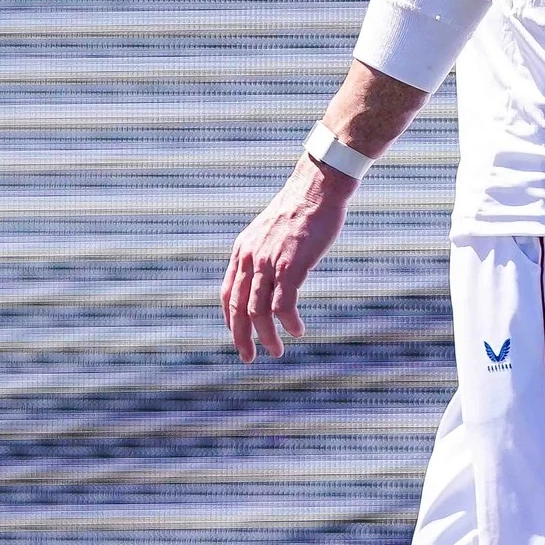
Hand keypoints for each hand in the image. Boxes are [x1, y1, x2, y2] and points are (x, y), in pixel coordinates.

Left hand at [224, 159, 353, 361]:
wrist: (318, 187)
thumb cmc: (303, 207)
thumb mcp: (274, 230)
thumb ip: (266, 251)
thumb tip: (273, 271)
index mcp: (243, 250)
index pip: (227, 293)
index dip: (230, 319)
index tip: (238, 336)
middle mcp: (250, 258)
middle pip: (237, 308)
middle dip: (242, 337)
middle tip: (248, 357)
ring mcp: (269, 263)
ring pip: (259, 312)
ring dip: (267, 336)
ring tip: (277, 350)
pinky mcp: (291, 266)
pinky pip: (284, 305)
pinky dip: (289, 323)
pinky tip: (297, 330)